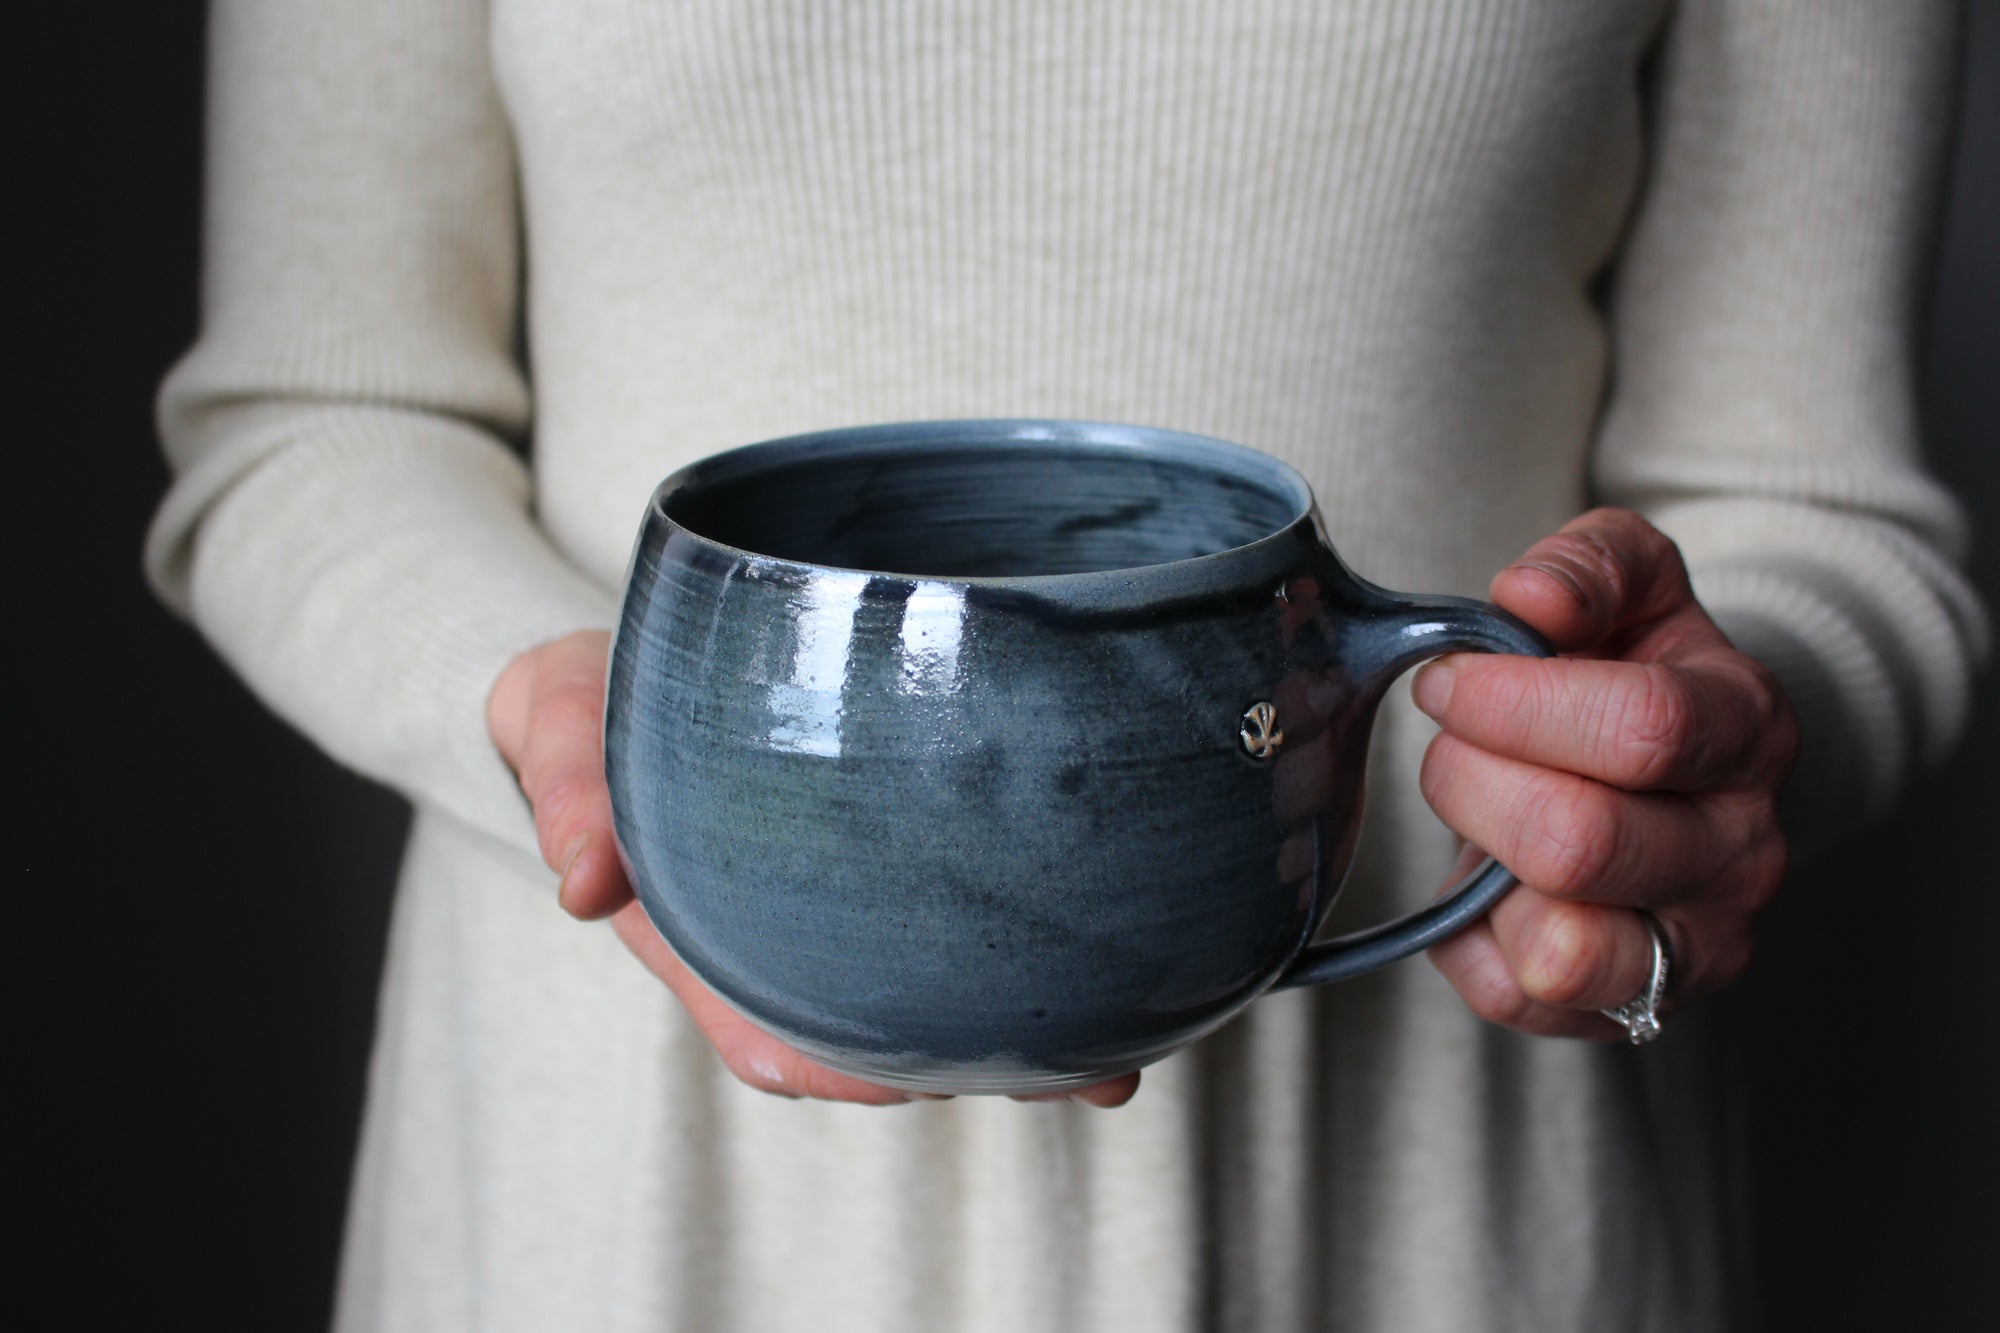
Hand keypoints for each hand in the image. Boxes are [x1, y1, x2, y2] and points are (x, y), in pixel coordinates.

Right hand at [486, 630, 1139, 1105]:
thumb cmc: (599, 705)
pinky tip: (1131, 963)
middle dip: (976, 1061)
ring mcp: (845, 920)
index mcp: (709, 938)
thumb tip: (582, 877)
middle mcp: (786, 950)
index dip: (853, 1064)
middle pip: (882, 1040)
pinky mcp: (896, 875)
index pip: (777, 1037)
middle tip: (1082, 1064)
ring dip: (1026, 1030)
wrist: (636, 672)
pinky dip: (1046, 958)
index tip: (930, 1071)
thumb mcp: (556, 715)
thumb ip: (563, 780)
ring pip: (936, 1002)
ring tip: (1123, 1041)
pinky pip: (967, 934)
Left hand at [1417, 509, 1797, 1037]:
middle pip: (1580, 841)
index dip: (1514, 703)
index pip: (1643, 728)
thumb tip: (1530, 598)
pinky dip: (1468, 937)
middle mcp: (1743, 851)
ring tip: (1480, 815)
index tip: (1450, 681)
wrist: (1674, 768)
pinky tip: (1485, 880)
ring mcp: (1699, 945)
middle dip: (1471, 780)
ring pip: (1558, 947)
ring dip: (1480, 864)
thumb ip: (1586, 567)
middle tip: (1449, 745)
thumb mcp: (1627, 585)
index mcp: (1747, 729)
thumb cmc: (1633, 668)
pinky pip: (1515, 996)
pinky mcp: (1634, 1009)